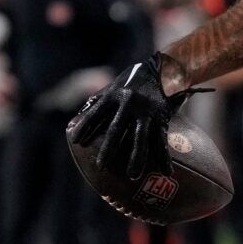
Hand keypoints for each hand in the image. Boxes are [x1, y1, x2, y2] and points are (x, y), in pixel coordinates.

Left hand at [66, 54, 185, 180]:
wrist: (166, 68)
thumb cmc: (135, 79)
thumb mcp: (115, 85)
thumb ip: (97, 101)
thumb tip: (76, 120)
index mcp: (114, 94)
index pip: (96, 113)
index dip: (85, 126)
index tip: (76, 142)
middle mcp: (129, 102)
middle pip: (116, 129)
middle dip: (108, 148)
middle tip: (101, 166)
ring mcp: (146, 110)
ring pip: (141, 137)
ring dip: (137, 158)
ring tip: (133, 175)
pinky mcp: (162, 116)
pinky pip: (162, 139)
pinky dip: (164, 156)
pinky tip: (166, 171)